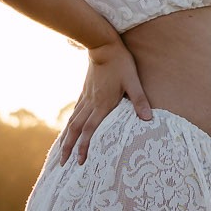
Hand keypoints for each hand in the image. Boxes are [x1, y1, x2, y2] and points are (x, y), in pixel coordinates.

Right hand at [57, 40, 154, 165]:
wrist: (103, 46)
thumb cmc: (120, 64)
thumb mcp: (133, 81)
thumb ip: (140, 100)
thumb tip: (148, 118)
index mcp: (103, 104)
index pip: (90, 130)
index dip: (84, 146)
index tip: (80, 161)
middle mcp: (91, 104)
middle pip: (76, 130)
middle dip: (69, 148)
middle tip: (64, 164)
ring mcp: (86, 98)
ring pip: (72, 122)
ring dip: (66, 139)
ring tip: (61, 152)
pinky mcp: (84, 93)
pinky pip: (74, 113)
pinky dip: (69, 125)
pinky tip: (68, 130)